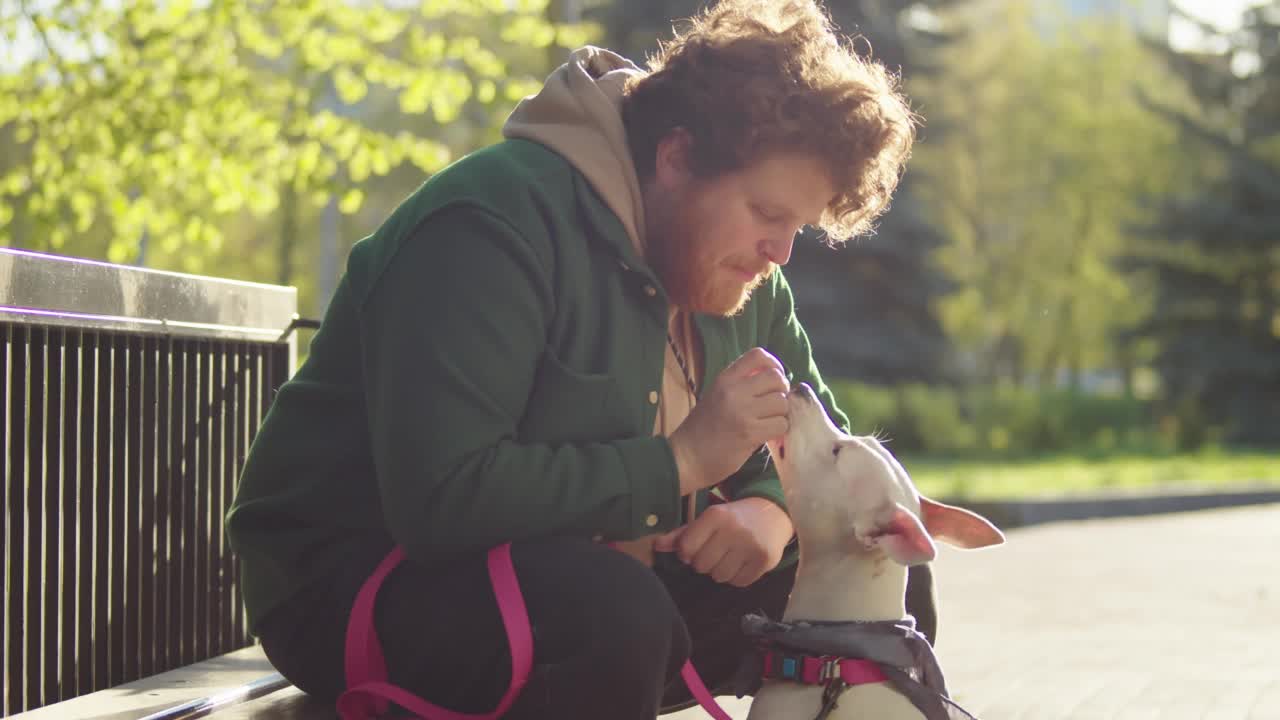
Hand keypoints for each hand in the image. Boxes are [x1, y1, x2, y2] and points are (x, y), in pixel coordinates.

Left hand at [652, 497, 794, 586]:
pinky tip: (741, 562)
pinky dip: (736, 576)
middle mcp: (734, 530)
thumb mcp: (708, 519)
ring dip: (720, 570)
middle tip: (715, 551)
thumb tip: (656, 545)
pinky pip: (738, 583)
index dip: (686, 552)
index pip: (686, 548)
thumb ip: (682, 533)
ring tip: (729, 555)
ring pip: (718, 576)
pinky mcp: (764, 561)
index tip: (694, 547)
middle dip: (704, 562)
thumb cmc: (734, 517)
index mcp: (716, 515)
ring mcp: (750, 546)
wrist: (773, 513)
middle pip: (701, 565)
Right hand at [668, 348, 788, 495]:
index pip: (757, 355)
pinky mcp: (750, 433)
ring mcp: (743, 412)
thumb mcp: (716, 396)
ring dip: (781, 414)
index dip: (774, 364)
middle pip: (776, 378)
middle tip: (774, 404)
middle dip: (782, 392)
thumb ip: (740, 385)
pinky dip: (779, 430)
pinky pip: (781, 424)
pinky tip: (768, 434)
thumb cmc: (702, 429)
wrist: (688, 457)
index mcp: (724, 379)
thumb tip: (772, 380)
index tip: (775, 377)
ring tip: (769, 421)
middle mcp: (734, 391)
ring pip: (782, 403)